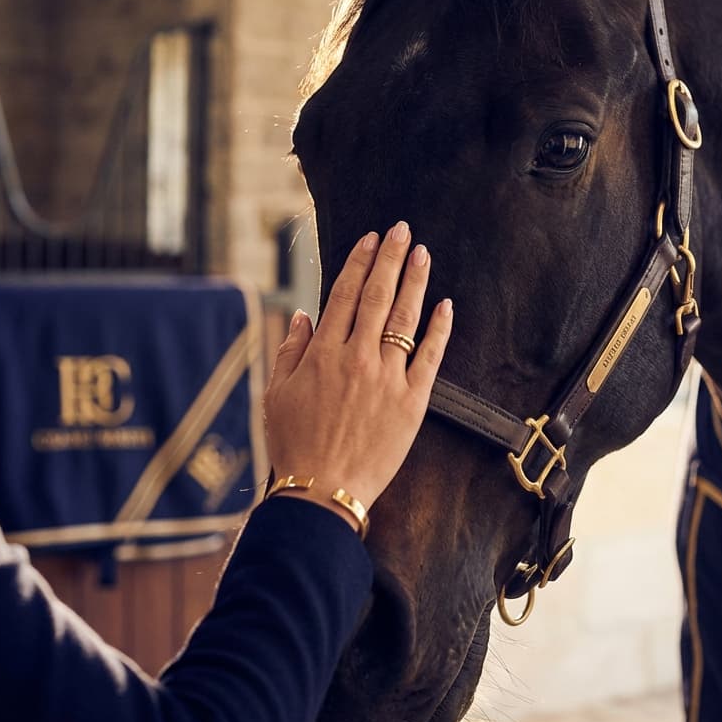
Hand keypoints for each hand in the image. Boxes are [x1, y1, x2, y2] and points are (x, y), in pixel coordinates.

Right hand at [262, 221, 452, 528]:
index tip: (371, 238)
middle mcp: (357, 358)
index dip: (360, 262)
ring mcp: (387, 379)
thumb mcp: (277, 395)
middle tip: (403, 230)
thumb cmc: (294, 445)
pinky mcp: (412, 402)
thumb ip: (290, 351)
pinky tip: (445, 305)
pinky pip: (430, 357)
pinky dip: (439, 328)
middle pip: (378, 296)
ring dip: (415, 282)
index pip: (345, 294)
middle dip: (391, 259)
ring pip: (405, 319)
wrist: (322, 491)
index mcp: (323, 353)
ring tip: (423, 254)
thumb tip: (302, 315)